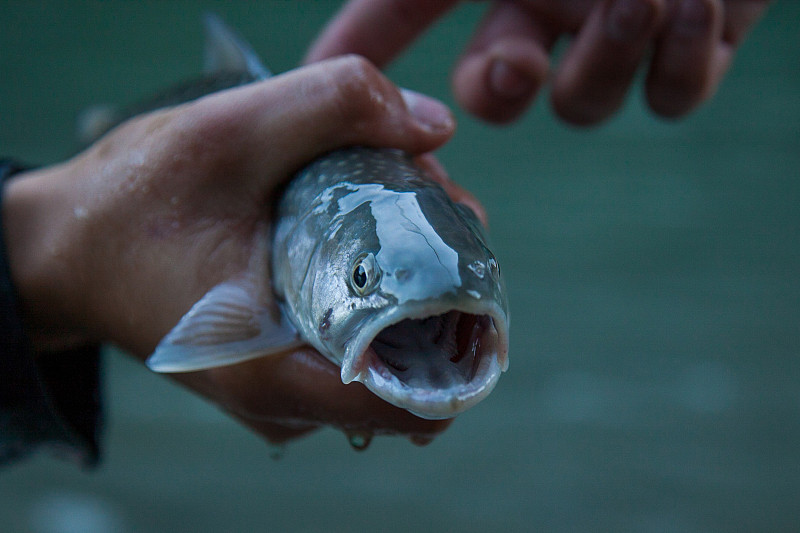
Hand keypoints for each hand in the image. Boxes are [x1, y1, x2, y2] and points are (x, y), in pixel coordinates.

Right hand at [3, 56, 472, 445]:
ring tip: (385, 198)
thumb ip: (330, 110)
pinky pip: (361, 341)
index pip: (414, 399)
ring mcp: (287, 394)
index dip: (461, 322)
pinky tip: (358, 229)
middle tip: (417, 191)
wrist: (70, 252)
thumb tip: (434, 127)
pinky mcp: (283, 372)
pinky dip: (378, 285)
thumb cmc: (131, 207)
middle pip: (417, 362)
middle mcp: (289, 403)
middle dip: (439, 275)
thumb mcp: (222, 134)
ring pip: (393, 351)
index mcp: (276, 375)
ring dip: (410, 272)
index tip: (449, 242)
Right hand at [305, 0, 770, 124]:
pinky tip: (695, 4)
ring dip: (606, 56)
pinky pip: (670, 99)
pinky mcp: (695, 51)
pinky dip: (682, 61)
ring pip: (583, 106)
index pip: (401, 15)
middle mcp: (548, 5)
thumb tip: (337, 43)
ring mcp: (616, 34)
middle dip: (493, 91)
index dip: (358, 58)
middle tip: (507, 70)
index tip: (310, 90)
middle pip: (493, 92)